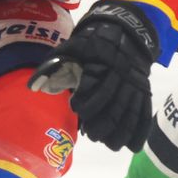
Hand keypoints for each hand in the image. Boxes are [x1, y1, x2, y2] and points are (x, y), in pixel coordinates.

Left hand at [30, 0, 157, 151]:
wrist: (124, 31)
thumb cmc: (92, 42)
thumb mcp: (70, 47)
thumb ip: (51, 67)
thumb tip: (32, 87)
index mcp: (101, 65)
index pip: (95, 89)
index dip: (84, 103)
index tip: (75, 108)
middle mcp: (121, 76)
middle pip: (114, 107)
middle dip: (102, 124)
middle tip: (91, 134)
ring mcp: (135, 85)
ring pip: (131, 113)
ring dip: (121, 132)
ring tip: (109, 144)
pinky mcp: (144, 91)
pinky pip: (145, 113)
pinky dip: (140, 131)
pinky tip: (133, 146)